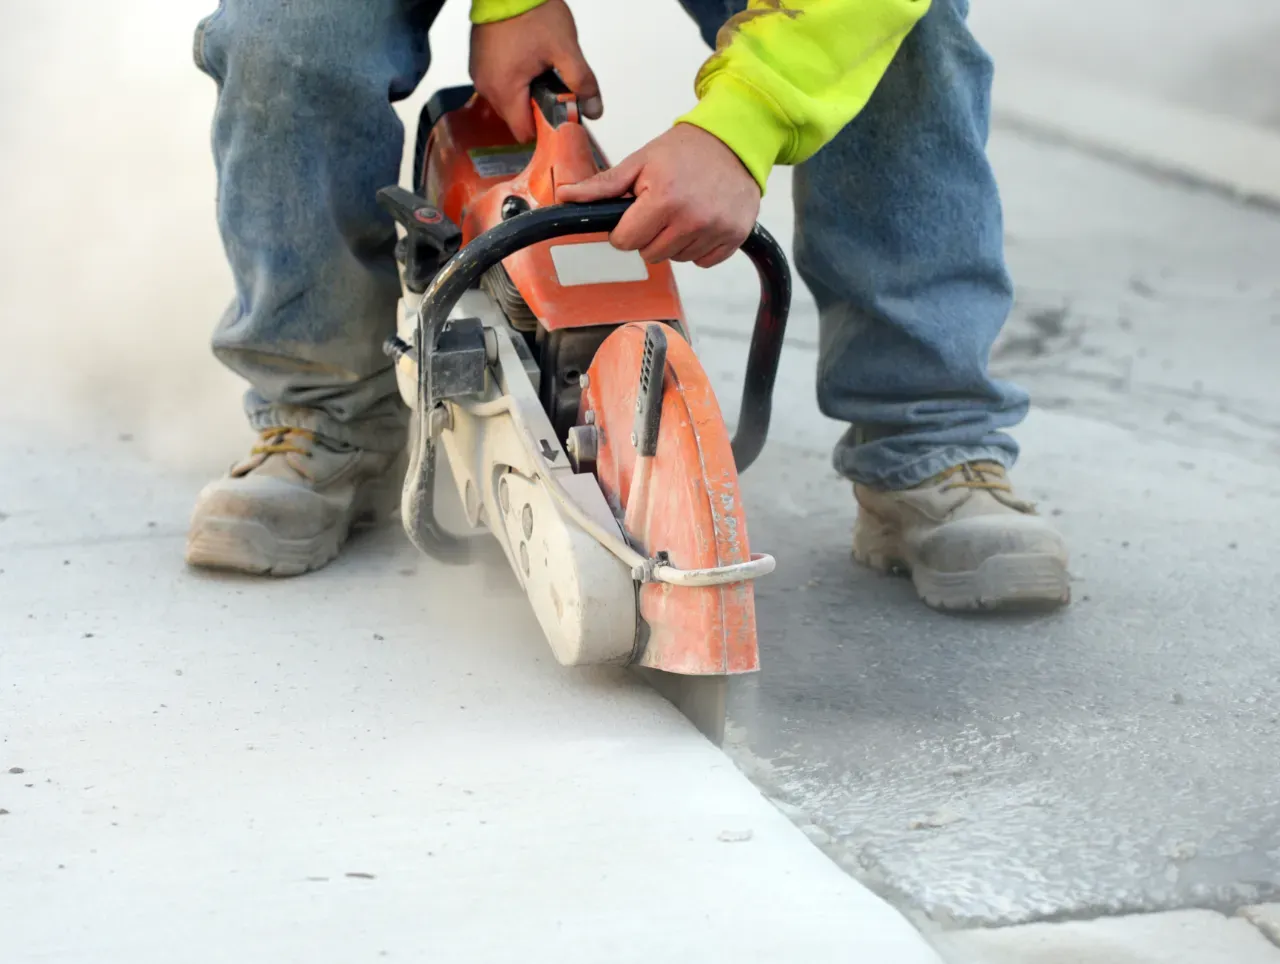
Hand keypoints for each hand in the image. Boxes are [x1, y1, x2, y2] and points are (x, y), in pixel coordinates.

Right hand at [469, 0, 601, 142]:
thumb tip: (594, 110)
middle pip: (516, 118)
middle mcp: (487, 87)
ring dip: (525, 94)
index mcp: (505, 90)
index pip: (524, 133)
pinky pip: (498, 83)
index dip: (544, 129)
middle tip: (553, 85)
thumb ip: (582, 83)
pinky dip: (513, 80)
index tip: (559, 115)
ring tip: (539, 69)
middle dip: (536, 108)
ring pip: (507, 101)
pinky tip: (525, 61)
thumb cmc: (531, 12)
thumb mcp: (565, 49)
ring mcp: (480, 74)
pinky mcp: (478, 62)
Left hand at [557, 124, 760, 267]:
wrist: (734, 141)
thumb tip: (566, 196)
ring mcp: (716, 230)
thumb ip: (603, 185)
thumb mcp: (640, 161)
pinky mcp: (733, 238)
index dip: (624, 229)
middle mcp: (692, 219)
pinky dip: (698, 246)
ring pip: (676, 259)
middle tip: (661, 208)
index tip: (634, 213)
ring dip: (674, 241)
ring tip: (683, 211)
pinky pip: (702, 261)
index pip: (626, 242)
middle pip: (649, 255)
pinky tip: (701, 221)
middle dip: (649, 235)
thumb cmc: (686, 150)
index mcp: (664, 198)